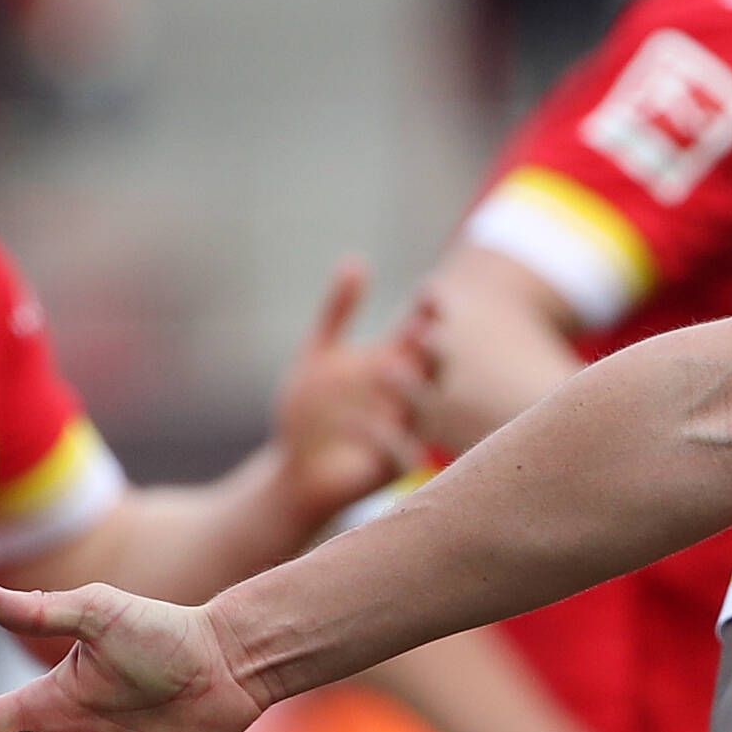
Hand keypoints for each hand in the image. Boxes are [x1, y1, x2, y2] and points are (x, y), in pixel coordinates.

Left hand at [271, 261, 426, 523]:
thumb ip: (338, 312)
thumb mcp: (317, 356)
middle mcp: (406, 395)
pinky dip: (385, 437)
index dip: (430, 313)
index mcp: (393, 363)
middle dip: (434, 350)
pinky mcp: (391, 467)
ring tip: (388, 369)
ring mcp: (404, 430)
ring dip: (412, 391)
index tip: (429, 293)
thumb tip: (356, 261)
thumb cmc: (311, 412)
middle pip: (436, 369)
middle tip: (424, 331)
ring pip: (426, 410)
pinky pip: (402, 454)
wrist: (295, 470)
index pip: (423, 331)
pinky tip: (358, 421)